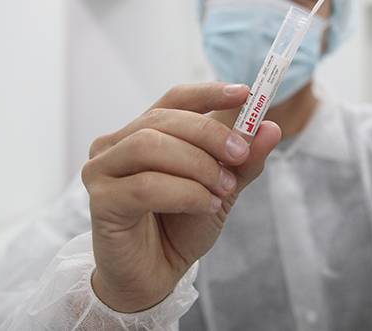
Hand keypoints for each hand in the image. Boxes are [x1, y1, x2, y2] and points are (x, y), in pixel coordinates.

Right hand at [81, 82, 280, 311]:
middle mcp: (115, 145)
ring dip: (196, 164)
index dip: (208, 93)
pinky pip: (145, 186)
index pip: (174, 99)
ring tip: (223, 189)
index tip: (244, 93)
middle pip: (163, 119)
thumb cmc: (179, 229)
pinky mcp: (100, 201)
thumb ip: (243, 161)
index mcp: (141, 132)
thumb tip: (271, 127)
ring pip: (150, 146)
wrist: (154, 278)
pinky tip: (205, 205)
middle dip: (209, 134)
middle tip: (240, 154)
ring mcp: (101, 171)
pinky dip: (184, 192)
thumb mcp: (221, 190)